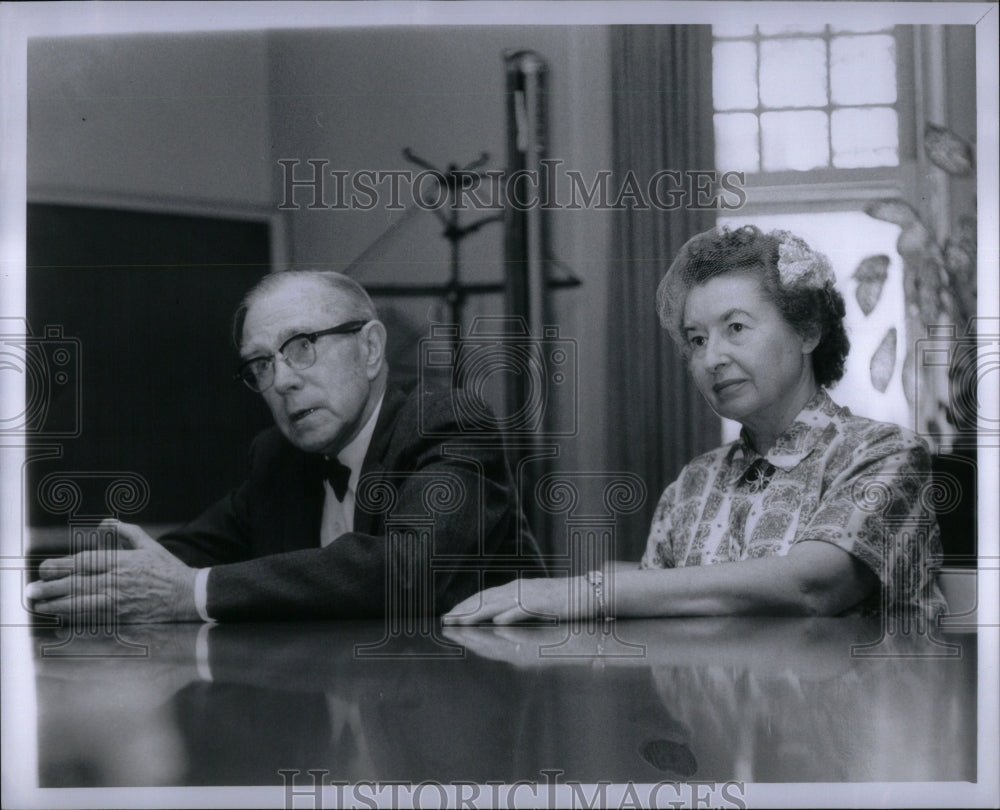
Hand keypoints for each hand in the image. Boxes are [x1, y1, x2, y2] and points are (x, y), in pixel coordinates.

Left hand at [26, 519, 199, 623]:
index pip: (85, 562)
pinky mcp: (122, 616)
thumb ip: (127, 532)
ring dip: (57, 604)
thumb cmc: (168, 569)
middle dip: (51, 586)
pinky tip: (62, 616)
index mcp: (122, 561)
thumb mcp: (149, 545)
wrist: (187, 595)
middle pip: (77, 583)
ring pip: (81, 602)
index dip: (61, 566)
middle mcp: (117, 581)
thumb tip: (107, 522)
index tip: (45, 568)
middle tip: (32, 589)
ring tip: (40, 604)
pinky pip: (93, 617)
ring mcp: (119, 601)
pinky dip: (75, 616)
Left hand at [442, 576, 592, 624]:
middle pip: (485, 600)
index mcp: (516, 588)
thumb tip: (498, 618)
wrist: (589, 592)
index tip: (449, 615)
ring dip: (477, 613)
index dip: (465, 606)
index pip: (484, 597)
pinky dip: (510, 615)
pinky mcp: (544, 603)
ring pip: (498, 604)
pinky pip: (524, 609)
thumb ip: (517, 607)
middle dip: (463, 610)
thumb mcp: (535, 602)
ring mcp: (531, 595)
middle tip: (445, 620)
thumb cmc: (563, 600)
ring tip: (461, 622)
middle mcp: (519, 589)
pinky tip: (497, 622)